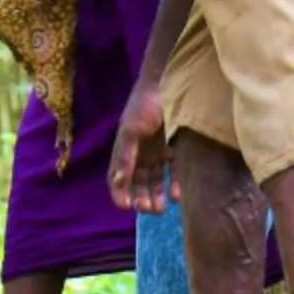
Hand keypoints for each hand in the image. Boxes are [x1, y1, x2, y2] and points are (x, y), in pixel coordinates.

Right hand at [108, 80, 172, 213]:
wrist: (168, 84)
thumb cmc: (145, 106)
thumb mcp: (131, 131)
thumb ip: (125, 156)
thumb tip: (117, 182)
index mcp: (124, 149)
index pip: (117, 177)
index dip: (119, 192)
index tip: (126, 207)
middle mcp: (139, 153)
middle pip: (137, 182)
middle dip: (140, 197)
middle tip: (148, 209)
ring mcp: (156, 151)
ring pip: (154, 179)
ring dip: (156, 194)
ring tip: (162, 207)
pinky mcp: (174, 147)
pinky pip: (173, 170)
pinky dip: (174, 183)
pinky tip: (177, 195)